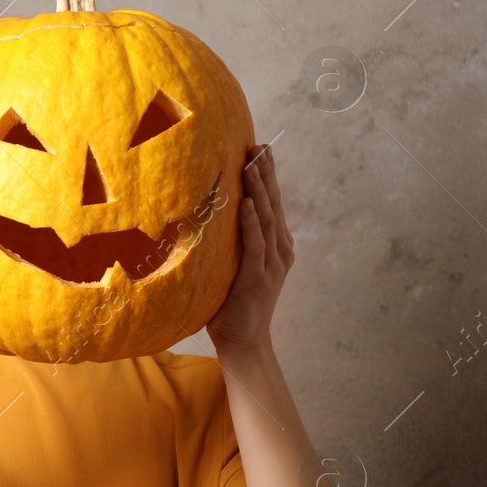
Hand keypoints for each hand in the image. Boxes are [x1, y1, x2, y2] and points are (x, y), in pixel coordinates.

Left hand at [206, 144, 292, 353]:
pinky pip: (256, 244)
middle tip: (259, 146)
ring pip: (266, 218)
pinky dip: (251, 222)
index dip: (267, 176)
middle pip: (272, 204)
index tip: (260, 149)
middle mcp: (279, 250)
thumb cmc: (231, 303)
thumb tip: (207, 215)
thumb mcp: (232, 265)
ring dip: (259, 190)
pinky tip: (247, 203)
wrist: (243, 341)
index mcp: (275, 245)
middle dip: (266, 174)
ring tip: (253, 163)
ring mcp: (271, 264)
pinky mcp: (257, 278)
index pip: (271, 204)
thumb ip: (230, 242)